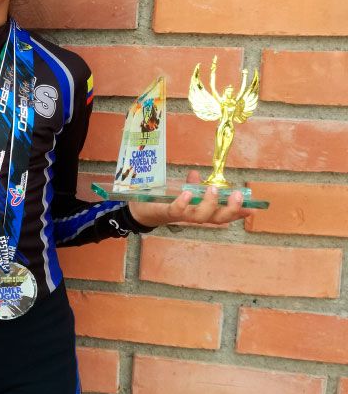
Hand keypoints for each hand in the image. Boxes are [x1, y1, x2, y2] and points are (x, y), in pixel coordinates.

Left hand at [128, 170, 251, 227]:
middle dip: (230, 209)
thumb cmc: (163, 201)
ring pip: (200, 216)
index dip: (238, 213)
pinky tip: (188, 193)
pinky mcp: (165, 212)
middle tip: (238, 195)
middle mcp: (194, 216)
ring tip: (214, 189)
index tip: (254, 208)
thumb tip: (197, 174)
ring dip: (210, 204)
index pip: (223, 214)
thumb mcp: (180, 190)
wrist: (139, 210)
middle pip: (217, 219)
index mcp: (201, 211)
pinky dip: (184, 203)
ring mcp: (181, 216)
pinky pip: (177, 211)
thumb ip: (191, 185)